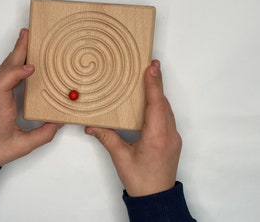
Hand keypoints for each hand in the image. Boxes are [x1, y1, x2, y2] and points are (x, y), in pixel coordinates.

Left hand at [0, 29, 62, 166]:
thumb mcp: (22, 146)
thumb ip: (44, 134)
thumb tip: (59, 121)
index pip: (3, 83)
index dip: (17, 72)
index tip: (32, 67)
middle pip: (4, 68)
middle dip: (18, 49)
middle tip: (28, 33)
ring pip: (3, 69)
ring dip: (15, 54)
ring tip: (26, 40)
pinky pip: (3, 74)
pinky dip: (13, 63)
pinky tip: (20, 61)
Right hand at [85, 60, 180, 196]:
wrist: (156, 198)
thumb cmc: (140, 180)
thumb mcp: (121, 158)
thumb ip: (107, 138)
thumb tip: (91, 125)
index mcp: (156, 138)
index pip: (156, 105)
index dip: (153, 85)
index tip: (152, 68)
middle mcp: (169, 135)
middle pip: (164, 103)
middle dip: (157, 83)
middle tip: (152, 65)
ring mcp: (173, 138)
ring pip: (168, 109)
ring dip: (160, 93)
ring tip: (152, 77)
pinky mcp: (173, 141)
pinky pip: (168, 117)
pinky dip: (161, 105)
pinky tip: (154, 101)